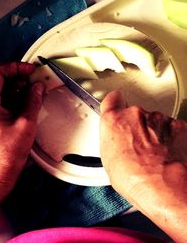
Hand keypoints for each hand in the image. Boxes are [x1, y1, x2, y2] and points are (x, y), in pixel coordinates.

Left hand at [0, 62, 43, 189]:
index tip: (29, 70)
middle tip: (27, 76)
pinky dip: (4, 92)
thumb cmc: (8, 154)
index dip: (15, 67)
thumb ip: (33, 101)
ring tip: (26, 88)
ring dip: (8, 82)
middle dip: (10, 72)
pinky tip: (18, 98)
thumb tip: (38, 87)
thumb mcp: (26, 124)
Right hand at [99, 91, 186, 240]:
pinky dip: (170, 137)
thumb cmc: (134, 177)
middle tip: (137, 144)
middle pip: (135, 113)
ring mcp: (157, 118)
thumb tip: (117, 140)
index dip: (115, 104)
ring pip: (154, 121)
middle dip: (136, 125)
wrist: (163, 186)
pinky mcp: (177, 125)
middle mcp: (135, 114)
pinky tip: (166, 153)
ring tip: (153, 153)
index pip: (113, 99)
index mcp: (114, 120)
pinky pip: (171, 128)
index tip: (118, 108)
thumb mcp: (108, 158)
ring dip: (153, 132)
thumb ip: (112, 138)